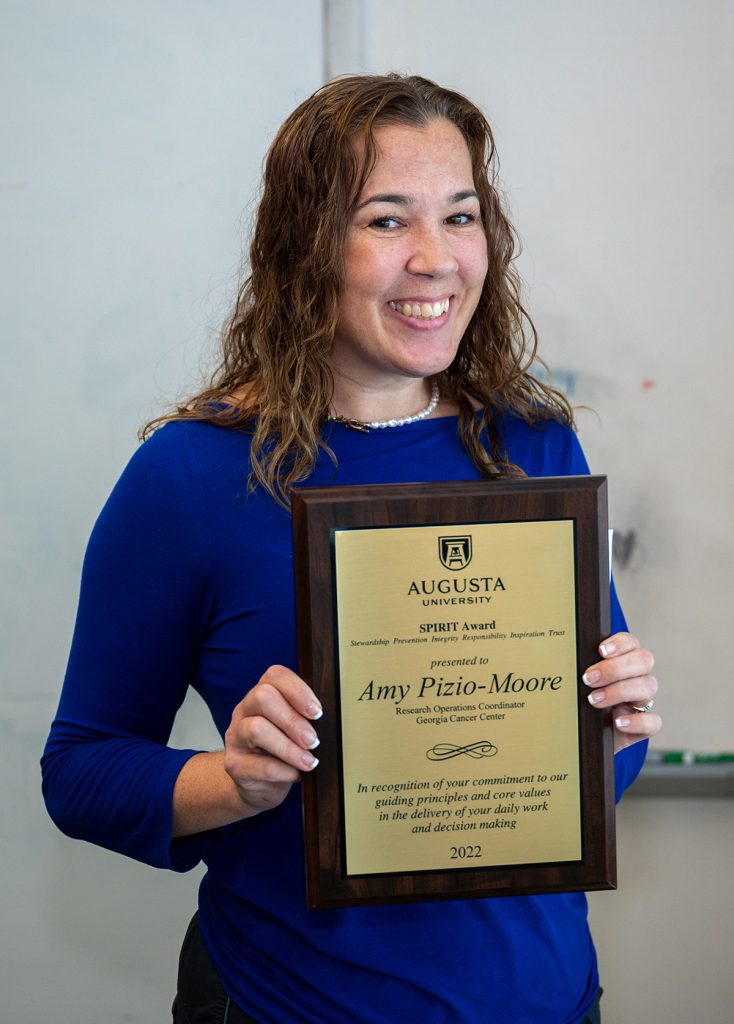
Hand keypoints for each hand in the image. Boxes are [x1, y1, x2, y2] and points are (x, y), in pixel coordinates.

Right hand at [224, 664, 321, 815]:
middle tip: (313, 741)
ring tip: (309, 761)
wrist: (257, 786)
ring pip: (256, 729)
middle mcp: (245, 710)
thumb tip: (332, 722)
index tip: (317, 712)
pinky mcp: (234, 764)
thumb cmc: (282, 752)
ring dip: (288, 747)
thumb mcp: (293, 731)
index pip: (275, 676)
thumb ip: (306, 720)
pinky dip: (283, 771)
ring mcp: (236, 737)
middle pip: (263, 697)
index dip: (298, 690)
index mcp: (261, 695)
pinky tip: (296, 775)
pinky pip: (258, 765)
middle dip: (293, 720)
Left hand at [582, 632, 660, 753]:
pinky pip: (654, 721)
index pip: (631, 642)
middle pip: (644, 660)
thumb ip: (576, 667)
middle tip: (588, 678)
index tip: (600, 650)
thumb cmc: (579, 701)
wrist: (582, 735)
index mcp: (623, 660)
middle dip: (615, 668)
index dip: (620, 643)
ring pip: (649, 686)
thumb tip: (559, 656)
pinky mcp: (644, 725)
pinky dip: (637, 721)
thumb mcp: (577, 682)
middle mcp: (637, 677)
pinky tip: (618, 722)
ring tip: (594, 700)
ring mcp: (642, 701)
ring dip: (619, 691)